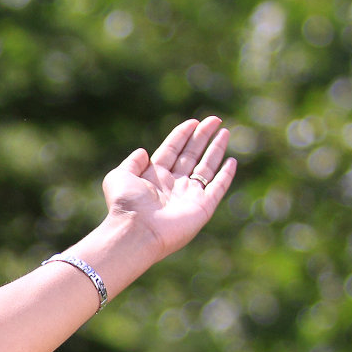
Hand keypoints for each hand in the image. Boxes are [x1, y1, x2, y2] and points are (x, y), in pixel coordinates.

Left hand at [101, 116, 236, 261]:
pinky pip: (217, 187)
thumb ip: (131, 162)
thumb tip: (142, 151)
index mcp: (153, 177)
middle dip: (202, 137)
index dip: (182, 135)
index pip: (171, 150)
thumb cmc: (126, 205)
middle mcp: (172, 185)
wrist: (136, 232)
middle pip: (190, 155)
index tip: (193, 122)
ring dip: (215, 150)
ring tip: (224, 132)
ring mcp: (188, 196)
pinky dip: (226, 175)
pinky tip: (231, 161)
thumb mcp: (119, 177)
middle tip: (214, 120)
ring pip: (206, 167)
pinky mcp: (202, 207)